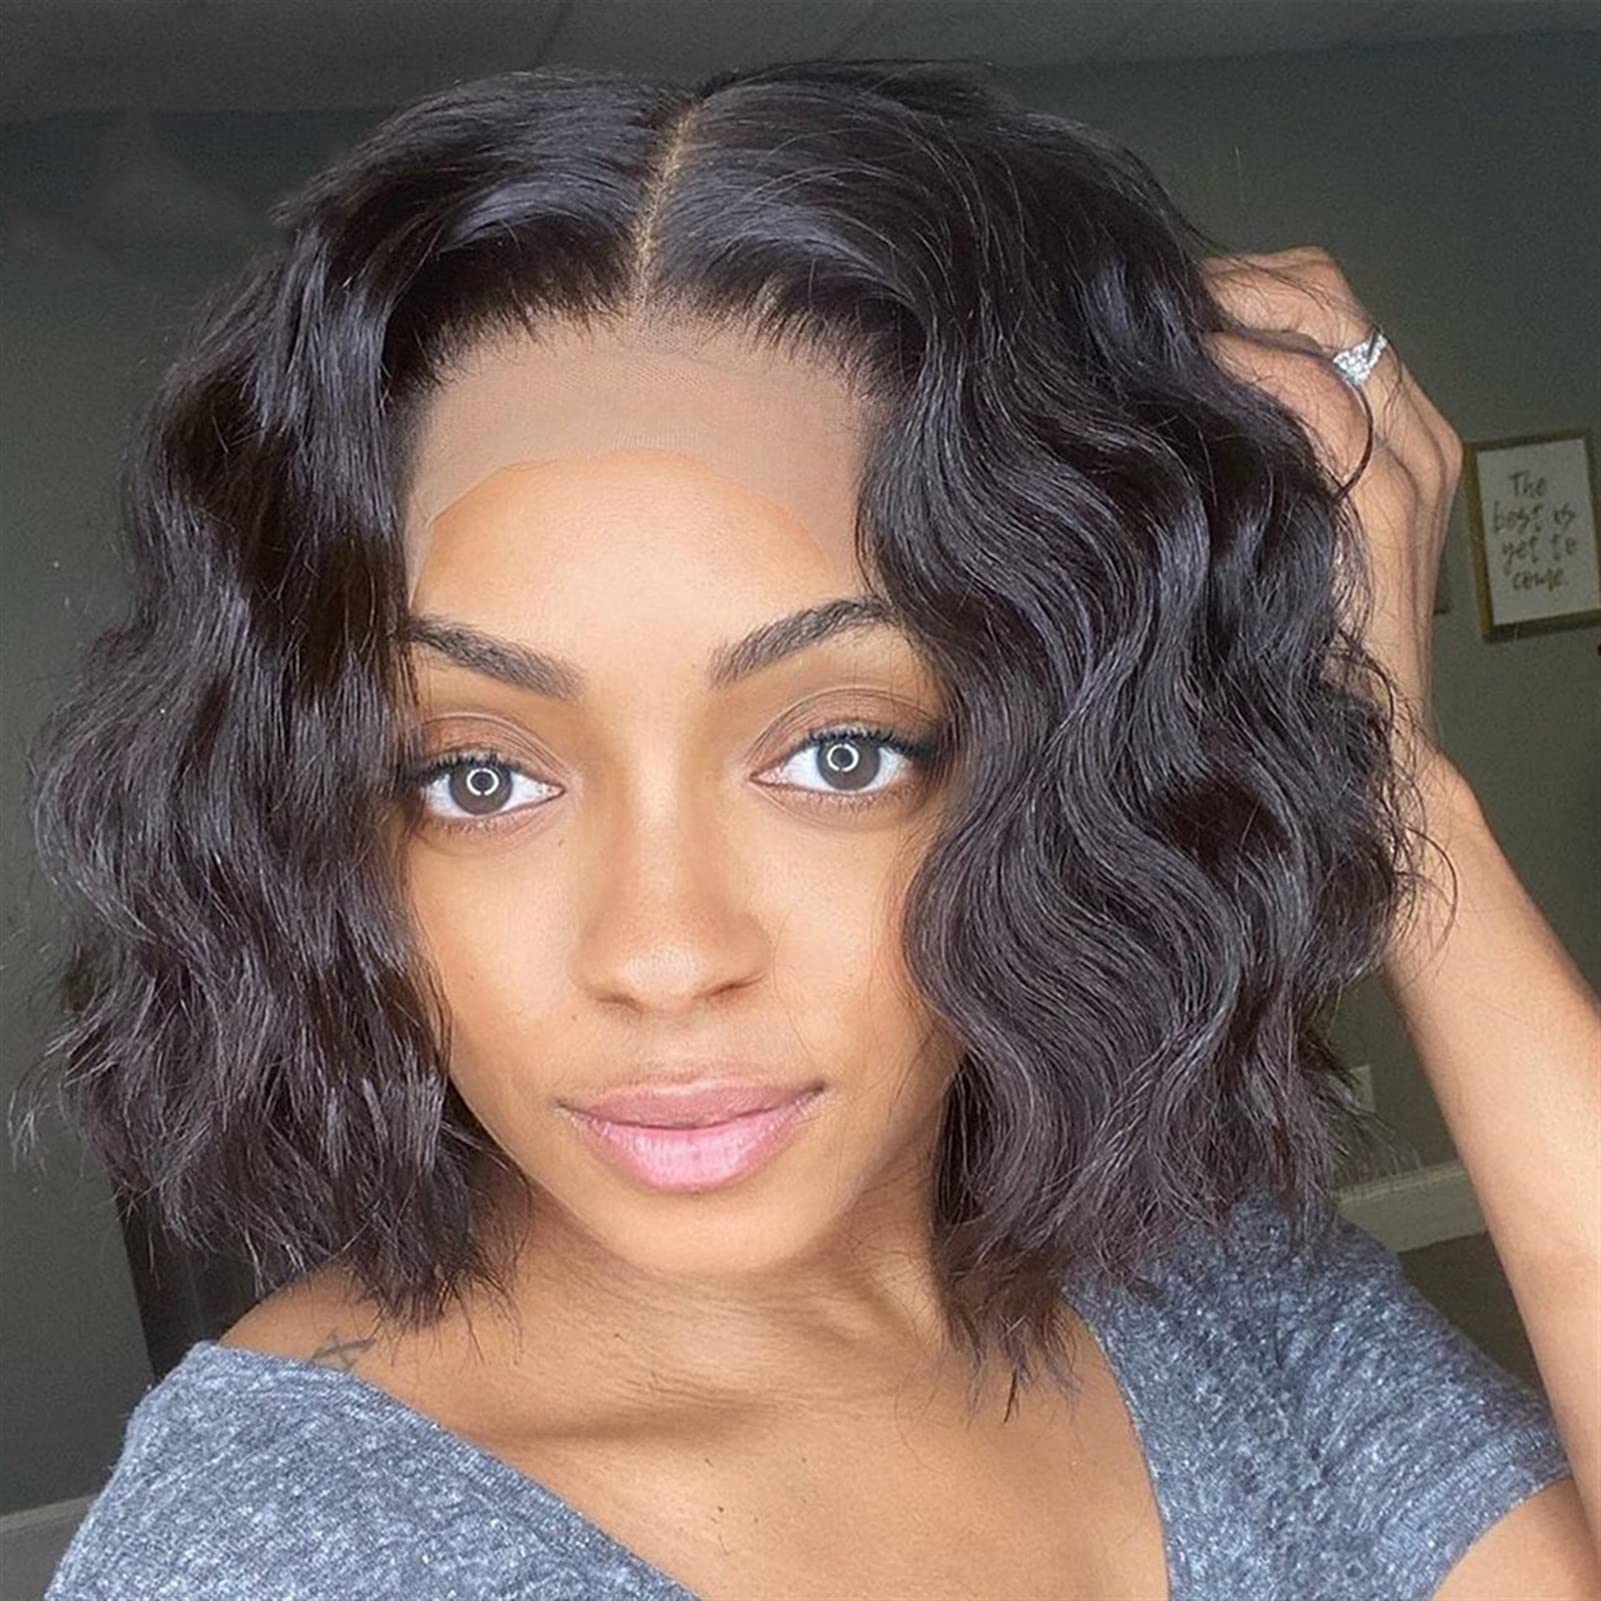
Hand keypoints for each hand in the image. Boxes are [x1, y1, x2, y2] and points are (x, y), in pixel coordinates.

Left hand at [1198, 246, 1462, 778]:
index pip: (1325, 311)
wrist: (1359, 739)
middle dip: (1233, 281)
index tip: (1162, 301)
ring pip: (1329, 321)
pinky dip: (1248, 361)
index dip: (1242, 290)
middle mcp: (1415, 435)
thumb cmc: (1298, 644)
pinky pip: (1316, 392)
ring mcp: (1409, 462)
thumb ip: (1254, 465)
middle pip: (1328, 297)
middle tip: (1150, 298)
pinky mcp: (1386, 500)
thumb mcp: (1278, 532)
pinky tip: (1189, 363)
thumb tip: (1166, 405)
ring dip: (1234, 303)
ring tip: (1156, 317)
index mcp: (1397, 437)